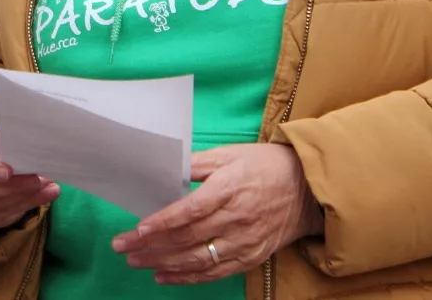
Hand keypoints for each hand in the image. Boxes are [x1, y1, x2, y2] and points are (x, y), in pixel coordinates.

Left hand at [111, 144, 321, 285]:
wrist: (308, 189)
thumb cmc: (265, 165)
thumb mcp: (231, 154)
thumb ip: (198, 163)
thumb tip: (166, 168)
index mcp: (230, 188)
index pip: (192, 209)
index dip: (164, 221)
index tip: (139, 228)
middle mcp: (237, 218)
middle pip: (189, 237)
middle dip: (152, 244)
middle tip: (123, 245)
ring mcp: (245, 241)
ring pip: (198, 258)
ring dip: (164, 263)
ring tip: (136, 261)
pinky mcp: (250, 257)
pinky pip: (215, 272)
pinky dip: (187, 277)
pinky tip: (164, 276)